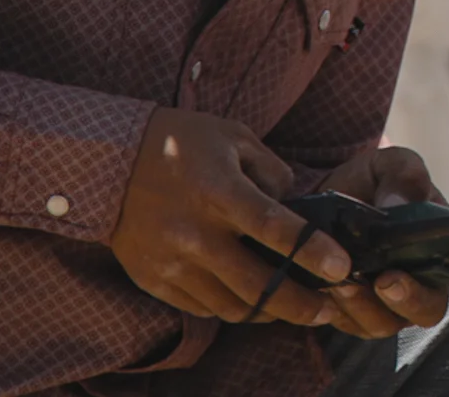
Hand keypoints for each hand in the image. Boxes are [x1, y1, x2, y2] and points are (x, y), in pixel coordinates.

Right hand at [109, 108, 348, 326]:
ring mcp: (171, 262)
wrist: (106, 162)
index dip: (311, 251)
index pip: (274, 228)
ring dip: (267, 312)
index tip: (342, 268)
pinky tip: (250, 299)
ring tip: (292, 307)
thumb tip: (294, 206)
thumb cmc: (180, 142)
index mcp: (219, 192)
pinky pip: (202, 307)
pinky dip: (231, 307)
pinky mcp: (153, 279)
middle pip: (257, 285)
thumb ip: (272, 171)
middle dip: (300, 304)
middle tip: (329, 311)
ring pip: (231, 305)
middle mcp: (195, 233)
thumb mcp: (234, 137)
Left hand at [311, 145, 448, 339]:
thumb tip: (399, 203)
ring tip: (344, 282)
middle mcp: (423, 279)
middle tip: (387, 280)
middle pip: (431, 307)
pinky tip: (326, 291)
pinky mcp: (354, 315)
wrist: (320, 200)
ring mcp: (388, 302)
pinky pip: (352, 326)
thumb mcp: (387, 164)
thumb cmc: (368, 182)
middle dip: (412, 299)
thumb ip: (404, 174)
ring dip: (368, 307)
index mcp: (445, 243)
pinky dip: (340, 312)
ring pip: (388, 323)